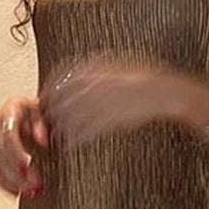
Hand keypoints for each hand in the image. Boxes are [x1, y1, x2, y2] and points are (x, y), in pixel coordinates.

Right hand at [0, 95, 48, 197]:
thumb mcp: (41, 110)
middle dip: (18, 173)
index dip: (17, 152)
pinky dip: (6, 186)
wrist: (23, 110)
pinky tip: (18, 193)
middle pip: (2, 155)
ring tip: (30, 193)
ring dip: (13, 183)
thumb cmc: (33, 109)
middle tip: (34, 186)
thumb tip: (42, 140)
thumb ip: (41, 124)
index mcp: (8, 114)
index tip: (27, 166)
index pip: (8, 135)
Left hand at [38, 55, 208, 149]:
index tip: (46, 103)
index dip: (47, 95)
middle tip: (48, 124)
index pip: (53, 83)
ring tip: (61, 137)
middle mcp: (85, 88)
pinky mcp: (103, 125)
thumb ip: (87, 70)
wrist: (161, 92)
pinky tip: (75, 145)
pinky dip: (74, 142)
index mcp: (86, 71)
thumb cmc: (140, 76)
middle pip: (54, 105)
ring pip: (64, 123)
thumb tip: (68, 77)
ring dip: (60, 132)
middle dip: (50, 116)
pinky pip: (79, 137)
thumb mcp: (111, 63)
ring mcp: (94, 107)